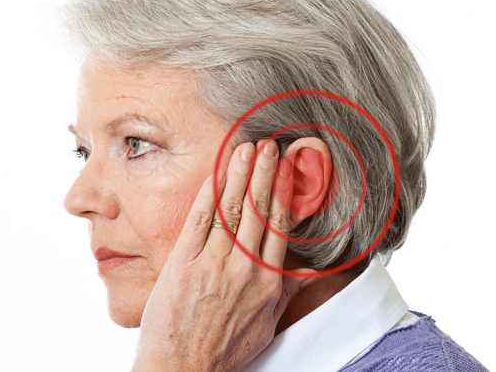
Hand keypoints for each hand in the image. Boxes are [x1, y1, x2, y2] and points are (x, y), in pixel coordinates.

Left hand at [131, 139, 317, 371]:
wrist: (183, 367)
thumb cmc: (224, 348)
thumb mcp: (267, 323)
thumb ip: (288, 290)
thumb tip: (312, 271)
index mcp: (267, 281)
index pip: (279, 225)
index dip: (283, 192)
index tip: (288, 168)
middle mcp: (243, 267)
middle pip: (258, 210)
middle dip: (264, 173)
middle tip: (269, 145)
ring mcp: (212, 263)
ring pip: (231, 210)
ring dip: (239, 176)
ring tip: (246, 149)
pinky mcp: (183, 262)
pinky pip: (199, 220)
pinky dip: (208, 194)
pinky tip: (215, 174)